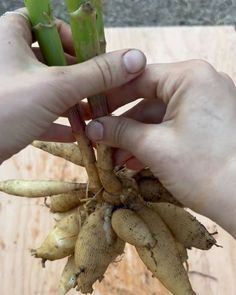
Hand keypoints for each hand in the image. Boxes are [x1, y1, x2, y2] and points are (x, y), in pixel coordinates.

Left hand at [0, 9, 145, 163]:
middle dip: (77, 76)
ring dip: (71, 101)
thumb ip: (96, 73)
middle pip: (50, 58)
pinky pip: (38, 111)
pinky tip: (76, 134)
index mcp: (10, 37)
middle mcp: (7, 59)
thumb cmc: (3, 110)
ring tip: (94, 114)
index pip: (44, 23)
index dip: (70, 37)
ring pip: (46, 87)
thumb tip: (134, 58)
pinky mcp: (8, 113)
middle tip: (99, 90)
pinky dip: (57, 121)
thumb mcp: (55, 87)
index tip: (91, 56)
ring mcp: (8, 88)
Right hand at [86, 60, 235, 236]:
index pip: (138, 77)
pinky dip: (154, 142)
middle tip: (100, 140)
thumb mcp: (154, 147)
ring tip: (115, 159)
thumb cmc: (203, 170)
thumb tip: (91, 128)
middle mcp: (202, 83)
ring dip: (136, 137)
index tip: (90, 111)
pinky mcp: (209, 123)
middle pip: (149, 99)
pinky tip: (136, 161)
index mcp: (191, 77)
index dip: (110, 96)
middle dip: (123, 125)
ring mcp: (207, 103)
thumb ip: (120, 132)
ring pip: (160, 116)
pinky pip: (174, 126)